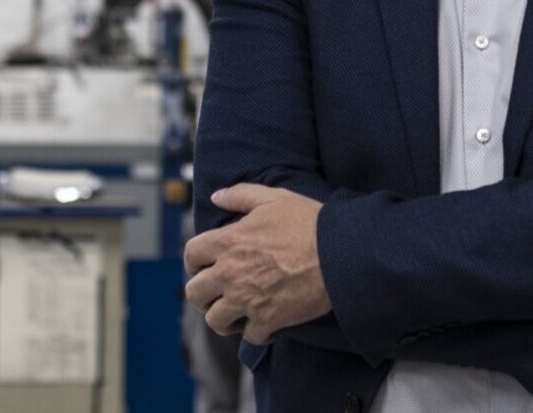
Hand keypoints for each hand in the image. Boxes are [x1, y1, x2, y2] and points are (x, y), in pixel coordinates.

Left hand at [184, 184, 330, 343]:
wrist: (340, 253)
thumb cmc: (310, 222)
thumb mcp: (275, 198)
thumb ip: (241, 195)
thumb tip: (216, 197)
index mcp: (228, 241)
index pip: (191, 255)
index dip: (195, 262)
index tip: (205, 266)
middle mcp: (230, 273)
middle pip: (195, 294)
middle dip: (204, 294)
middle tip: (219, 293)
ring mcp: (247, 300)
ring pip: (215, 320)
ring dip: (225, 318)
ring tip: (239, 312)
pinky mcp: (267, 320)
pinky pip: (249, 336)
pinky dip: (257, 332)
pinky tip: (267, 322)